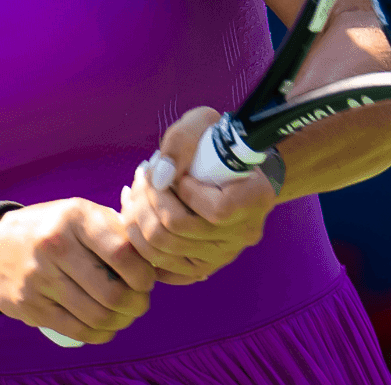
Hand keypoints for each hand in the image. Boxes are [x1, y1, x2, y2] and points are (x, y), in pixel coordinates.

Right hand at [0, 198, 154, 343]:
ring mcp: (39, 278)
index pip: (123, 254)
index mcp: (75, 217)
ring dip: (120, 322)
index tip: (147, 280)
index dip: (144, 275)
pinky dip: (100, 335)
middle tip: (139, 302)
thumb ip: (119, 231)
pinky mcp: (29, 306)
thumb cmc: (54, 229)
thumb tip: (162, 262)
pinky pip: (76, 330)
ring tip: (124, 315)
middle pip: (112, 292)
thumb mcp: (82, 214)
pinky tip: (106, 327)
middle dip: (136, 304)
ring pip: (96, 316)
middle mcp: (55, 245)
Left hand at [119, 106, 276, 284]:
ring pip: (162, 249)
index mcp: (255, 199)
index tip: (181, 174)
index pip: (217, 210)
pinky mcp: (201, 267)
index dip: (187, 190)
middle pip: (177, 230)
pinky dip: (139, 243)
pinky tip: (135, 216)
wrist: (231, 169)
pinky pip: (161, 267)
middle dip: (148, 199)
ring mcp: (222, 256)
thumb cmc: (217, 143)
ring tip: (134, 192)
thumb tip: (159, 176)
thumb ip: (182, 141)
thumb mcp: (203, 123)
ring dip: (137, 216)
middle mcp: (243, 234)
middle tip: (142, 177)